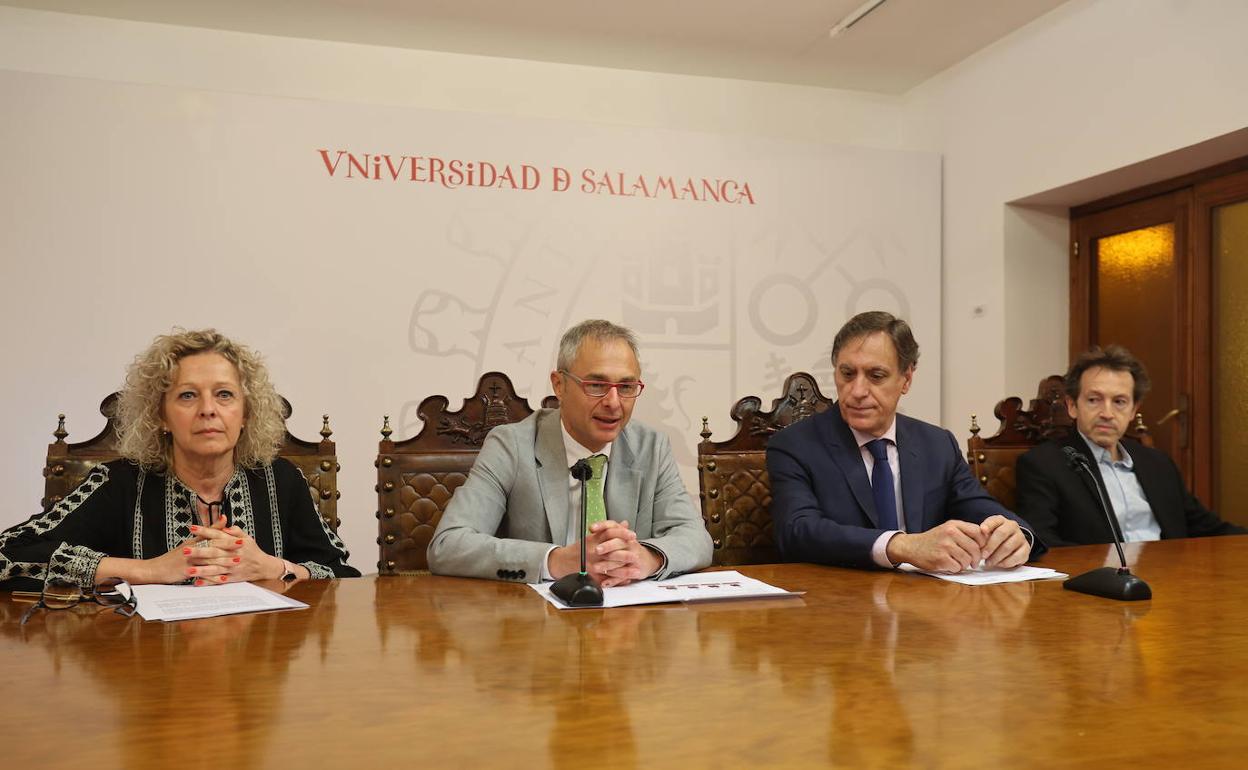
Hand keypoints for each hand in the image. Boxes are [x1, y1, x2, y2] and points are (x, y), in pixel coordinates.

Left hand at [188, 525, 286, 584]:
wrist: (263, 566)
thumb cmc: (252, 550)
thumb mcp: (246, 537)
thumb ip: (235, 530)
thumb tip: (224, 525)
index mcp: (235, 543)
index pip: (217, 535)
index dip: (204, 531)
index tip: (192, 528)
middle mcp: (233, 555)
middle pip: (214, 552)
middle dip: (199, 552)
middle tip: (184, 551)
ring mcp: (232, 568)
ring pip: (215, 568)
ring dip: (201, 570)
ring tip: (188, 570)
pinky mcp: (232, 578)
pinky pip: (219, 581)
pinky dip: (208, 582)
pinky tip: (197, 582)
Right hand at [547, 519, 661, 587]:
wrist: (562, 562)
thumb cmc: (579, 549)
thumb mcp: (593, 536)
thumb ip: (609, 530)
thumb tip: (625, 523)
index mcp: (593, 540)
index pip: (610, 533)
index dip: (623, 534)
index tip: (633, 536)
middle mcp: (592, 552)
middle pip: (613, 551)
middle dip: (627, 554)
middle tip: (637, 555)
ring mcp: (592, 565)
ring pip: (612, 566)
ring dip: (626, 570)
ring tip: (637, 570)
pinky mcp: (592, 576)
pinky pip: (607, 578)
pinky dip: (618, 580)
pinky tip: (627, 580)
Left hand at [586, 520, 661, 587]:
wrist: (646, 560)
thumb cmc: (628, 548)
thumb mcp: (619, 538)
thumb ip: (606, 532)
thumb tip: (592, 528)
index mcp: (623, 534)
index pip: (613, 526)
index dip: (602, 526)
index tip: (592, 528)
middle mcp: (629, 543)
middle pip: (618, 542)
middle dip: (607, 546)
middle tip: (596, 550)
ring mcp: (633, 556)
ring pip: (621, 559)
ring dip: (608, 564)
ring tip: (596, 568)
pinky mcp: (635, 570)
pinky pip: (624, 575)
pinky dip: (613, 579)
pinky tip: (604, 582)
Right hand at [885, 520, 986, 572]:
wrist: (912, 547)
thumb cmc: (933, 540)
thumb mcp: (948, 529)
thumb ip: (965, 533)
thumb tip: (987, 542)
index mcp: (954, 525)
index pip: (979, 533)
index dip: (983, 543)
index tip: (980, 550)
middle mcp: (950, 533)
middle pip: (975, 549)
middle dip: (976, 558)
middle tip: (973, 562)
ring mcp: (945, 546)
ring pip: (967, 560)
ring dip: (965, 565)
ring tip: (958, 563)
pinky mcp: (940, 559)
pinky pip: (957, 567)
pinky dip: (955, 569)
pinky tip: (949, 565)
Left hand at [979, 515, 1031, 567]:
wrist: (1012, 542)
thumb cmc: (995, 537)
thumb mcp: (988, 533)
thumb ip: (982, 535)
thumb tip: (977, 542)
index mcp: (1001, 520)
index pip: (995, 520)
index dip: (988, 525)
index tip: (982, 530)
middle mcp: (1013, 526)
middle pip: (1001, 534)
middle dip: (990, 546)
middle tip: (983, 555)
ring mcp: (1021, 537)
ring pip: (1008, 547)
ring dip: (996, 557)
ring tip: (988, 562)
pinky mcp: (1026, 549)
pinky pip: (1016, 557)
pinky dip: (1005, 562)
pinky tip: (998, 564)